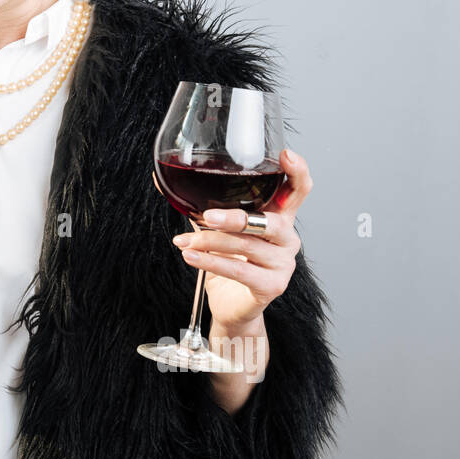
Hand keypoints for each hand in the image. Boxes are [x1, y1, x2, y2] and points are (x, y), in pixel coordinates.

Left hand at [154, 148, 312, 333]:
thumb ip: (198, 204)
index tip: (286, 156)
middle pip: (270, 221)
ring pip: (247, 247)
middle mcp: (287, 237)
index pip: (298, 190)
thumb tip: (161, 179)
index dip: (297, 172)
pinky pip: (240, 271)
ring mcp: (283, 263)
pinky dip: (211, 263)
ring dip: (210, 242)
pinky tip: (192, 257)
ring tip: (184, 241)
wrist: (230, 303)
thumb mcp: (215, 227)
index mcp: (279, 216)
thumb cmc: (228, 259)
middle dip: (235, 217)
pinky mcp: (272, 286)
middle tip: (205, 216)